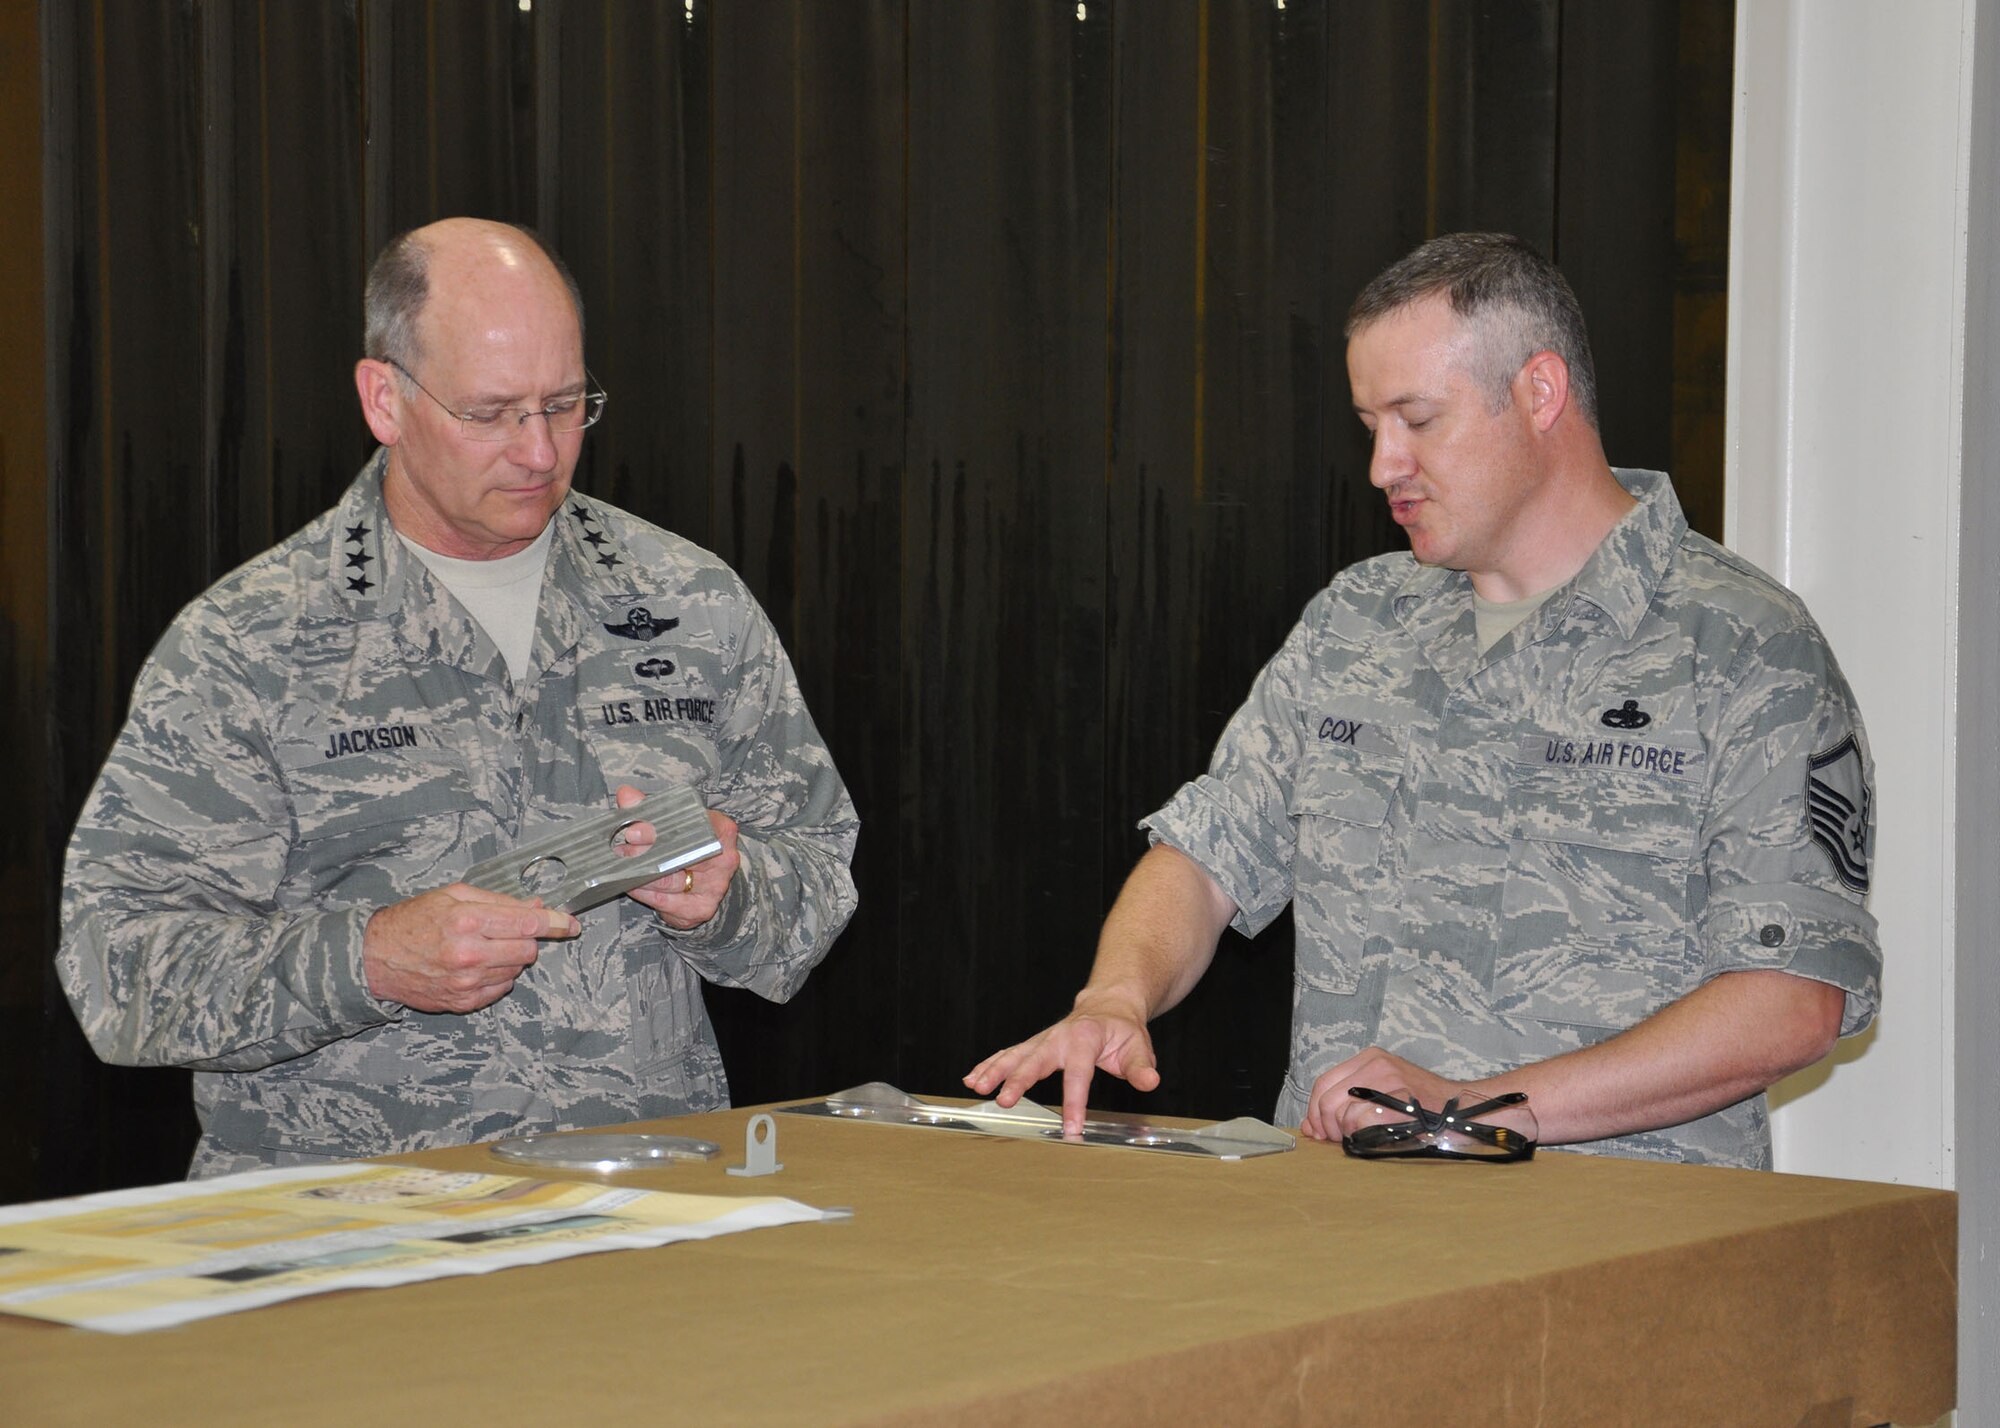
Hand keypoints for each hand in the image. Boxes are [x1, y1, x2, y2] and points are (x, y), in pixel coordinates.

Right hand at [363, 885, 577, 1013]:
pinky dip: (497, 977)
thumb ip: (498, 901)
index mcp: (466, 920)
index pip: (526, 923)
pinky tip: (475, 966)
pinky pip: (501, 989)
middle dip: (526, 939)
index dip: (555, 923)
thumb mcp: (454, 895)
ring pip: (516, 971)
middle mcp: (468, 953)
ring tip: (482, 947)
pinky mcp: (463, 1002)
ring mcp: (466, 981)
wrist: (376, 958)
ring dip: (509, 959)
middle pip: (527, 950)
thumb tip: (537, 907)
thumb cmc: (414, 920)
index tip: (571, 923)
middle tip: (508, 932)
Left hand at [612, 784, 739, 929]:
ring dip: (639, 874)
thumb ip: (650, 808)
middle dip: (644, 853)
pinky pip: (665, 902)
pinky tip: (631, 885)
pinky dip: (644, 893)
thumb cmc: (691, 845)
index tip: (632, 830)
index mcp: (721, 831)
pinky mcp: (701, 909)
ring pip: (669, 881)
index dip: (658, 829)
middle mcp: (723, 860)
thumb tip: (626, 795)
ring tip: (619, 867)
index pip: (689, 826)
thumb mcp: (678, 822)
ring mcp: (714, 887)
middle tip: (619, 850)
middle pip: (677, 855)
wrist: (709, 879)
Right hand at [963, 992, 1161, 1135]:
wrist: (1107, 1006)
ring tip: (977, 1087)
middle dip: (1018, 1081)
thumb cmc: (1122, 1030)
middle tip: (1004, 1101)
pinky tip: (972, 1079)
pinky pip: (1008, 1054)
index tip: (1072, 1129)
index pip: (1079, 1074)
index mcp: (1085, 1038)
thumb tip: (1150, 1081)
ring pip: (1014, 1055)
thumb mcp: (1138, 1045)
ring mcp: (1042, 1040)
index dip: (1075, 1103)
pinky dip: (989, 1065)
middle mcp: (1058, 1037)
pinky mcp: (1033, 1045)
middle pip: (1035, 1060)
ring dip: (994, 1071)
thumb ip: (1141, 1066)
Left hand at [1298, 1046, 1467, 1141]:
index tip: (1319, 1132)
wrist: (1464, 1110)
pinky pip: (1359, 1120)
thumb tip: (1309, 1126)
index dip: (1315, 1112)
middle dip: (1327, 1128)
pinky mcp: (1398, 1096)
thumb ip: (1345, 1105)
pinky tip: (1376, 1137)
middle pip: (1326, 1099)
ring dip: (1346, 1134)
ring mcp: (1387, 1078)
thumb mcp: (1381, 1097)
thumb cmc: (1423, 1109)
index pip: (1323, 1084)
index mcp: (1369, 1059)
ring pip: (1340, 1112)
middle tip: (1340, 1141)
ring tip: (1363, 1139)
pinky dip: (1361, 1135)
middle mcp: (1375, 1063)